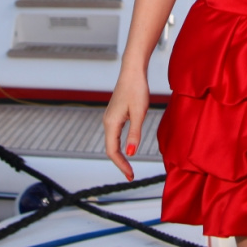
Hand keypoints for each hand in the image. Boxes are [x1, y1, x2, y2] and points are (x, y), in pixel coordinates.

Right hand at [103, 65, 150, 180]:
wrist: (133, 71)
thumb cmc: (137, 89)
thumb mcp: (139, 113)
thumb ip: (134, 134)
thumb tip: (130, 153)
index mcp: (111, 123)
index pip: (112, 151)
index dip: (121, 165)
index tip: (130, 175)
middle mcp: (107, 122)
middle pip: (111, 148)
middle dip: (120, 163)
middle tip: (131, 175)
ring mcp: (110, 118)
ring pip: (112, 142)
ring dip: (120, 155)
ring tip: (129, 167)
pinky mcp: (115, 114)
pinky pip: (115, 135)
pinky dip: (120, 145)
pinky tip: (127, 149)